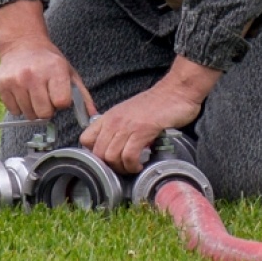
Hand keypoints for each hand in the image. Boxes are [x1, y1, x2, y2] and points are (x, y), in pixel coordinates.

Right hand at [0, 0, 95, 121]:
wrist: (23, 44)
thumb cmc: (50, 62)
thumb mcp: (69, 73)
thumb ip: (83, 96)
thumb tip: (94, 117)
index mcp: (55, 69)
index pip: (61, 102)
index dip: (61, 102)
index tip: (59, 95)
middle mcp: (33, 74)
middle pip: (44, 113)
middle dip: (47, 109)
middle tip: (46, 96)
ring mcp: (16, 80)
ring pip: (29, 114)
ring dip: (33, 108)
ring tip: (34, 93)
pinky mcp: (2, 84)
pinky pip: (14, 111)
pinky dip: (19, 106)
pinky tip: (23, 92)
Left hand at [80, 57, 219, 174]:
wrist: (175, 92)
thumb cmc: (156, 104)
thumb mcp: (129, 113)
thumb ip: (119, 127)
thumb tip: (114, 148)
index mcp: (109, 117)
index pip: (85, 139)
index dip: (94, 154)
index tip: (107, 159)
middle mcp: (114, 121)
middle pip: (98, 154)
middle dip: (110, 167)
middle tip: (123, 168)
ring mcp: (127, 126)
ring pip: (111, 157)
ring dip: (123, 168)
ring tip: (133, 167)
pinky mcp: (142, 131)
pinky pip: (129, 156)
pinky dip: (134, 166)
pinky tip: (141, 164)